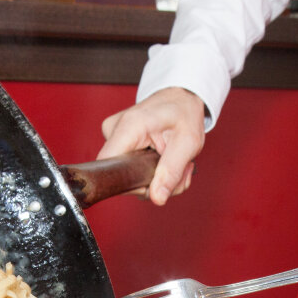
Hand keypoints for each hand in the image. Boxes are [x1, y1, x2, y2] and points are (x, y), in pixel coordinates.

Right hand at [98, 87, 205, 205]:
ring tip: (174, 162)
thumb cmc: (184, 113)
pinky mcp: (118, 141)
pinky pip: (129, 167)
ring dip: (155, 177)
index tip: (154, 181)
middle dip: (152, 182)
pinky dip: (150, 170)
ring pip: (127, 175)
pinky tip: (163, 160)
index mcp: (130, 126)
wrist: (181, 99)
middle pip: (120, 175)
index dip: (131, 184)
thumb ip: (171, 172)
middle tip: (177, 171)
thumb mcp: (188, 143)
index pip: (110, 168)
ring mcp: (114, 135)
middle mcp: (115, 129)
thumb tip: (157, 198)